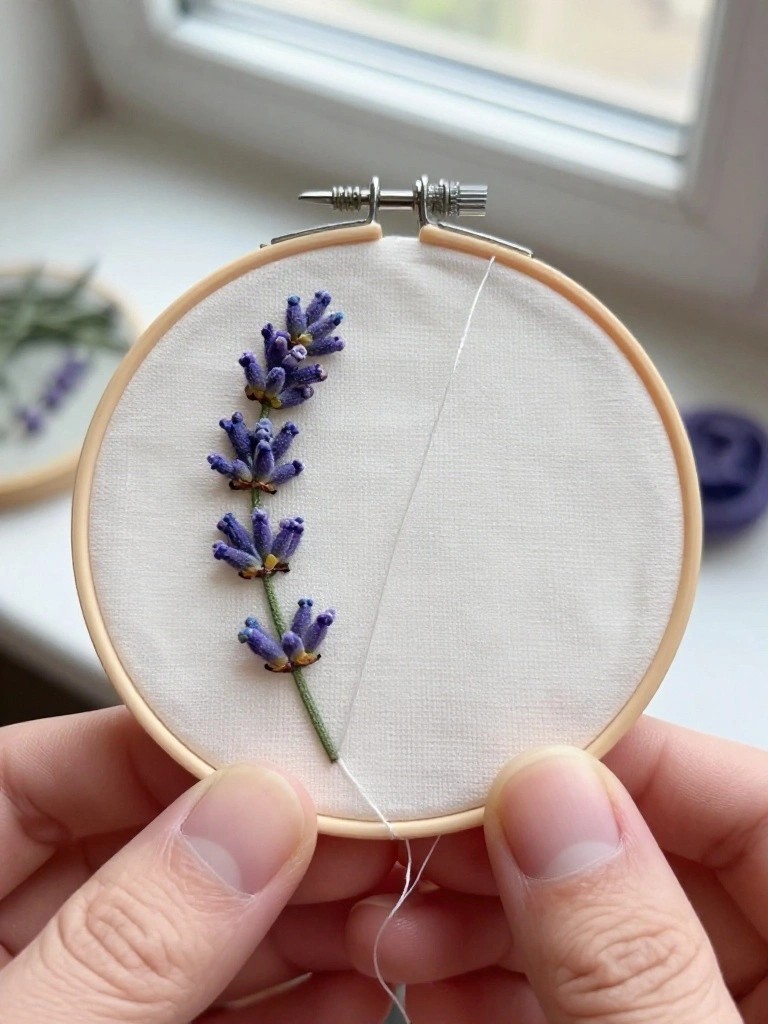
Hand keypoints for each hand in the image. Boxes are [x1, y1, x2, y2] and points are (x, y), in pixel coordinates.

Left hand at [0, 708, 394, 1022]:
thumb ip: (126, 944)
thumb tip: (258, 819)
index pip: (60, 770)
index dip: (180, 749)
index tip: (293, 753)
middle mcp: (10, 932)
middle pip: (149, 849)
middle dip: (270, 848)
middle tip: (371, 838)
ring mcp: (64, 1001)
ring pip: (193, 935)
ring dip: (301, 927)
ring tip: (386, 909)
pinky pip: (206, 1015)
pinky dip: (284, 1005)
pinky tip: (352, 986)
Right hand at [348, 718, 767, 1021]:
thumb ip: (630, 957)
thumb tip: (548, 795)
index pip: (749, 799)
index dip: (627, 757)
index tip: (504, 748)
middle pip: (654, 858)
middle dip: (521, 849)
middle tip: (421, 840)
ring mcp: (708, 1013)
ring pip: (597, 927)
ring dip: (483, 921)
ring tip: (391, 922)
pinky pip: (577, 997)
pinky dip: (495, 988)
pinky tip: (424, 979)